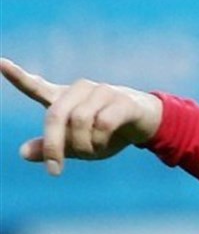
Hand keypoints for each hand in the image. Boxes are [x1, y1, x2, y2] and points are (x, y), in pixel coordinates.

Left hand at [0, 58, 162, 175]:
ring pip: (79, 122)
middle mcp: (80, 90)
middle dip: (53, 146)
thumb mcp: (78, 145)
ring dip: (83, 146)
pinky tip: (106, 144)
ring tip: (92, 153)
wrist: (148, 123)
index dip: (18, 77)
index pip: (36, 87)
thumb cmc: (109, 133)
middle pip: (55, 116)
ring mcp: (102, 92)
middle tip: (54, 170)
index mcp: (65, 98)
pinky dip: (101, 141)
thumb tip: (22, 153)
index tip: (0, 63)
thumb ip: (52, 147)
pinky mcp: (123, 101)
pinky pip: (103, 124)